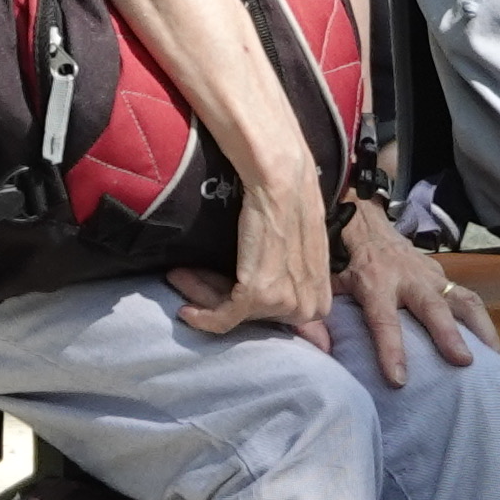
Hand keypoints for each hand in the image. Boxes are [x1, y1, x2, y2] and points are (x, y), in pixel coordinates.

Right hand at [170, 182, 336, 346]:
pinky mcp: (257, 296)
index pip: (271, 314)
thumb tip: (274, 289)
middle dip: (217, 295)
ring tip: (179, 274)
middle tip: (188, 274)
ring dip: (201, 292)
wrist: (282, 180)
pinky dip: (201, 317)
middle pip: (250, 315)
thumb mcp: (307, 251)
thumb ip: (295, 278)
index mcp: (320, 302)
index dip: (242, 298)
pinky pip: (223, 319)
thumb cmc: (294, 202)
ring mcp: (282, 304)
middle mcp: (305, 310)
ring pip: (232, 312)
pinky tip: (185, 312)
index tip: (218, 283)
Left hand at [328, 204, 486, 391]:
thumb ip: (317, 316)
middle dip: (447, 334)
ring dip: (479, 328)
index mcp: (374, 282)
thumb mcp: (324, 284)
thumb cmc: (344, 261)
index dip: (390, 349)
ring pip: (461, 298)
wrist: (363, 222)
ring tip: (493, 359)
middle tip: (463, 362)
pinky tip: (492, 348)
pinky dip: (483, 323)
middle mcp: (407, 278)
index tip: (399, 380)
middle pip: (431, 306)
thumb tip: (320, 352)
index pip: (383, 319)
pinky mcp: (442, 275)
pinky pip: (468, 298)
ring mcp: (429, 274)